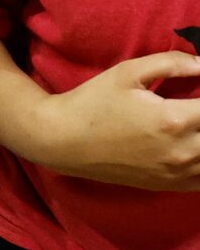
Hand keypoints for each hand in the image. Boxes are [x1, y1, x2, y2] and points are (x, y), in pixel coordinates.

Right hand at [27, 51, 199, 187]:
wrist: (63, 140)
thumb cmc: (92, 102)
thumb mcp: (126, 72)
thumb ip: (171, 63)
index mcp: (173, 119)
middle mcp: (182, 151)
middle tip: (194, 106)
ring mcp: (178, 173)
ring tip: (193, 121)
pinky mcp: (170, 185)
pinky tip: (193, 144)